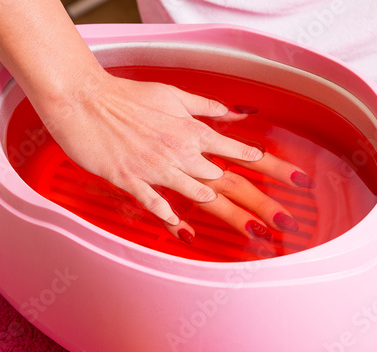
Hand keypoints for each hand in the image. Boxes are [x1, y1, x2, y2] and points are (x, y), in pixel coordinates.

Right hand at [32, 69, 314, 243]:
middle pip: (227, 179)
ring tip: (253, 230)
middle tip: (284, 219)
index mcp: (191, 130)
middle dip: (260, 200)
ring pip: (199, 194)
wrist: (84, 99)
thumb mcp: (173, 94)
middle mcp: (179, 151)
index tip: (293, 178)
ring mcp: (155, 168)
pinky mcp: (129, 179)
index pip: (238, 151)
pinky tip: (186, 232)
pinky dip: (171, 218)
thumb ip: (208, 106)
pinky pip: (155, 203)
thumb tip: (240, 111)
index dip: (270, 165)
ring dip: (227, 213)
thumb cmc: (127, 96)